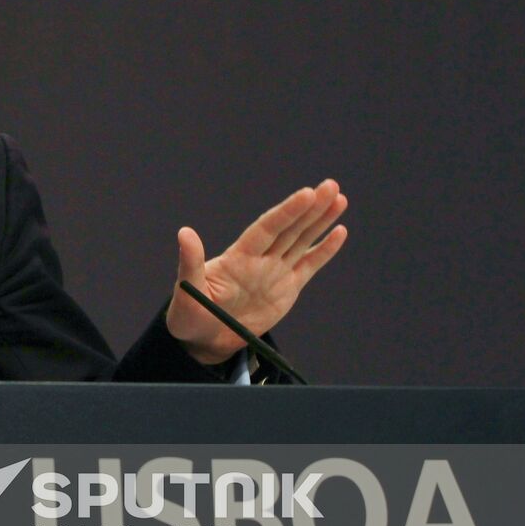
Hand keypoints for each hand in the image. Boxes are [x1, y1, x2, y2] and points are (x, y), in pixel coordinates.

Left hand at [165, 179, 347, 364]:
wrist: (205, 339)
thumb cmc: (190, 314)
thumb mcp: (188, 290)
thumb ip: (190, 262)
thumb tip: (184, 232)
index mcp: (239, 257)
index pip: (268, 228)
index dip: (287, 212)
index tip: (307, 194)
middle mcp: (260, 259)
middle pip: (290, 228)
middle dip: (311, 208)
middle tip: (331, 186)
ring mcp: (275, 271)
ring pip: (302, 240)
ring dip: (320, 220)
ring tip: (339, 198)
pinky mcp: (287, 288)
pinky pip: (309, 265)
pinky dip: (325, 250)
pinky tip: (339, 232)